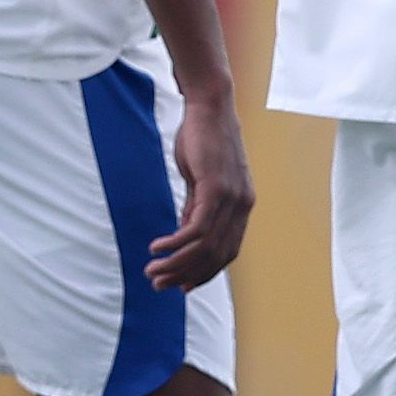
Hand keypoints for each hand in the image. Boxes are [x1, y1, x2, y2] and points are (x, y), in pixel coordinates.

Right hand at [155, 86, 253, 288]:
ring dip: (176, 264)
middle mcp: (243, 206)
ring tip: (152, 272)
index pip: (227, 252)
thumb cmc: (204, 142)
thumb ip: (195, 207)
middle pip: (216, 255)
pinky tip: (157, 248)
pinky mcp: (216, 187)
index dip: (205, 273)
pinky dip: (176, 243)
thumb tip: (184, 233)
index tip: (182, 286)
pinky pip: (197, 227)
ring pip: (206, 246)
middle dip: (186, 275)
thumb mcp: (201, 181)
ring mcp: (232, 197)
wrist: (210, 109)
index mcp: (242, 206)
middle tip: (159, 284)